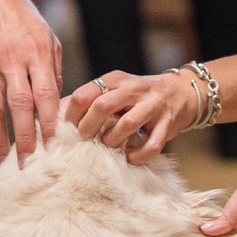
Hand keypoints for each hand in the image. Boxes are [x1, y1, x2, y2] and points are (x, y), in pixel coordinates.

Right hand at [0, 0, 61, 162]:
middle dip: (26, 138)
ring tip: (6, 159)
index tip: (55, 145)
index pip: (46, 93)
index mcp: (35, 51)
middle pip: (19, 105)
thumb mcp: (46, 37)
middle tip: (30, 163)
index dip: (50, 122)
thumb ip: (51, 71)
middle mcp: (10, 57)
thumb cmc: (22, 19)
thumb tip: (58, 107)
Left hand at [63, 68, 198, 164]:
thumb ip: (88, 99)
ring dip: (113, 140)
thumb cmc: (138, 96)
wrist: (181, 92)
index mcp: (116, 79)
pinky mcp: (168, 123)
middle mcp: (134, 89)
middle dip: (88, 128)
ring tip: (109, 146)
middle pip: (102, 106)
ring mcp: (153, 106)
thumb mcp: (113, 89)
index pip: (85, 94)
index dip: (72, 115)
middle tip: (85, 139)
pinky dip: (138, 155)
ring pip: (127, 124)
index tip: (69, 129)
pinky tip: (131, 157)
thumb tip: (55, 113)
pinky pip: (152, 144)